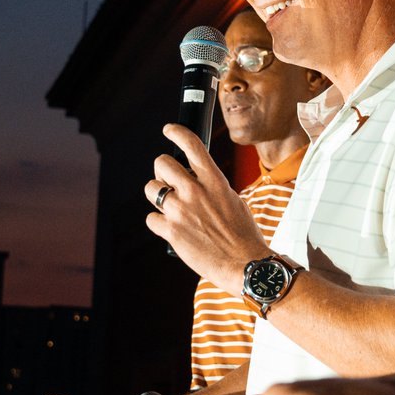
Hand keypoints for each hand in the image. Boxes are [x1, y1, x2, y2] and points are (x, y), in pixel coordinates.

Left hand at [144, 124, 267, 291]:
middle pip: (162, 163)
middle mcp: (196, 191)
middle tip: (168, 180)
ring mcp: (181, 211)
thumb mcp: (233, 201)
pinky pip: (151, 218)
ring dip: (156, 195)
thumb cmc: (243, 235)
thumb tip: (196, 182)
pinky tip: (171, 229)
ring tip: (168, 206)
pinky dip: (159, 223)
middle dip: (161, 170)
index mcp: (215, 181)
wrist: (244, 264)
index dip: (176, 132)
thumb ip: (213, 187)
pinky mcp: (171, 231)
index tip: (168, 129)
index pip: (192, 145)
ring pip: (151, 188)